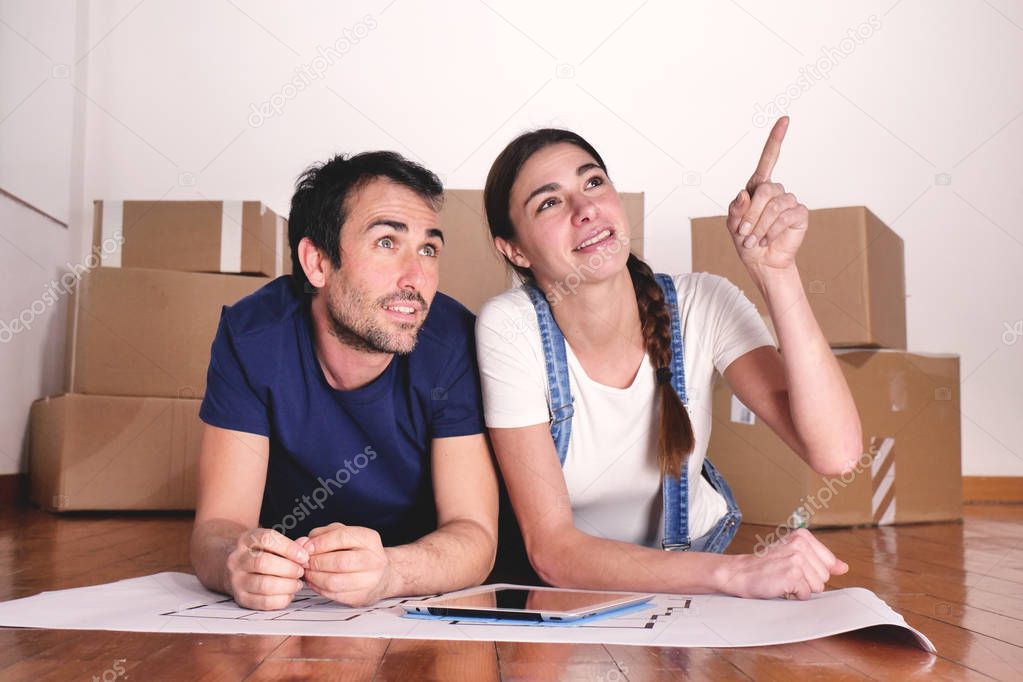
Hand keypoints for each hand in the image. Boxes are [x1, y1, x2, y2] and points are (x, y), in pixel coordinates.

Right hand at [225, 528, 309, 609]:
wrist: (231, 567)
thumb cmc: (258, 554)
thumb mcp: (270, 542)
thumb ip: (289, 544)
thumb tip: (305, 545)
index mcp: (246, 540)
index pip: (267, 540)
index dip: (289, 548)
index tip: (303, 556)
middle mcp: (238, 559)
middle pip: (264, 563)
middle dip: (288, 569)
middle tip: (301, 571)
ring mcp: (237, 580)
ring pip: (264, 584)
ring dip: (287, 585)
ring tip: (297, 583)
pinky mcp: (241, 598)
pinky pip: (264, 602)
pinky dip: (281, 599)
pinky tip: (289, 594)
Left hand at [303, 522, 393, 606]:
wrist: (382, 574)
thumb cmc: (358, 552)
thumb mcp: (344, 534)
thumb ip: (322, 534)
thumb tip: (303, 543)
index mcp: (369, 539)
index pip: (343, 537)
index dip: (321, 543)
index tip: (307, 547)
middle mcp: (373, 559)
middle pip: (339, 562)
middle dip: (316, 562)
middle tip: (305, 562)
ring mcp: (369, 580)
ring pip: (334, 582)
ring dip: (314, 577)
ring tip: (308, 572)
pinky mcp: (361, 597)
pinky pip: (334, 595)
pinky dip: (318, 588)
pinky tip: (315, 582)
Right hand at [720, 528, 848, 599]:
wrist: (740, 572)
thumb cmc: (765, 566)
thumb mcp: (793, 555)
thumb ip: (821, 560)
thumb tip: (843, 568)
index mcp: (802, 536)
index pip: (829, 563)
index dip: (813, 571)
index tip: (794, 567)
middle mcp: (800, 544)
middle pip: (825, 576)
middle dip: (808, 580)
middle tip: (786, 573)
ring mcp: (797, 559)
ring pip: (818, 587)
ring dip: (801, 588)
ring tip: (783, 579)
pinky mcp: (792, 575)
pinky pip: (806, 594)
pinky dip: (794, 595)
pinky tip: (780, 585)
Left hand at [726, 116, 808, 272]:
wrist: (761, 261)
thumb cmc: (746, 241)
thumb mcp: (733, 225)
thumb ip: (736, 209)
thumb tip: (745, 194)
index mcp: (758, 187)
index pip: (768, 159)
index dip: (776, 139)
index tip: (785, 119)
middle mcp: (776, 191)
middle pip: (766, 189)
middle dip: (751, 213)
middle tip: (743, 233)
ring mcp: (789, 201)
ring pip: (775, 206)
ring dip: (760, 225)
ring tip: (753, 241)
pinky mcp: (799, 215)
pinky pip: (785, 217)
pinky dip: (772, 231)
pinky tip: (767, 240)